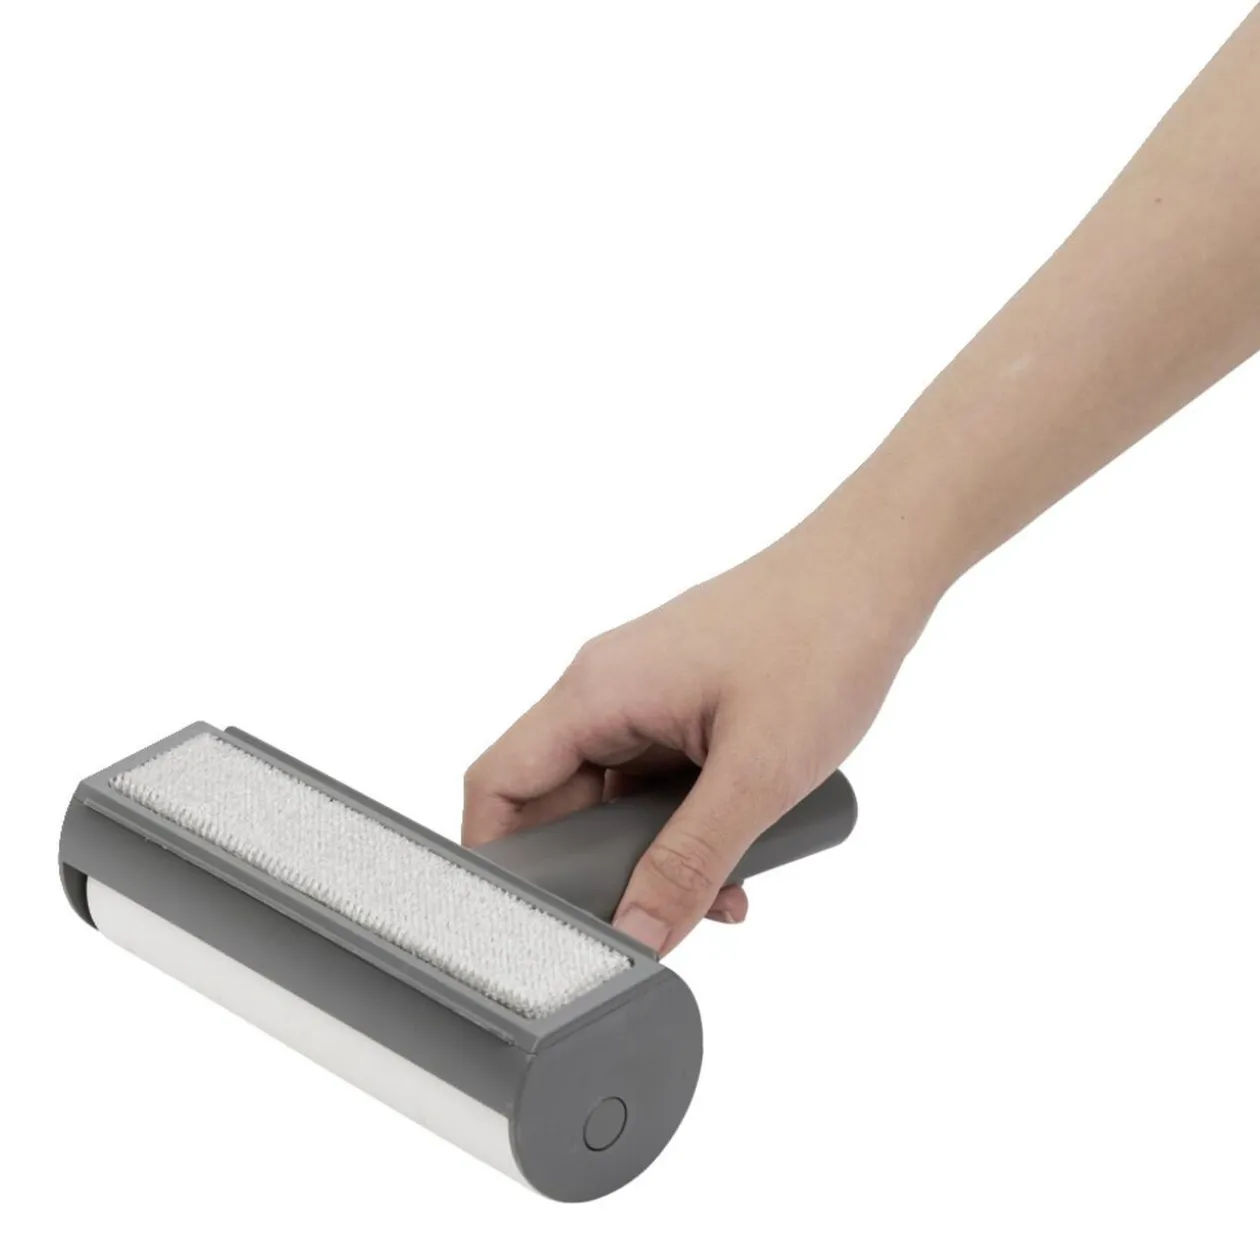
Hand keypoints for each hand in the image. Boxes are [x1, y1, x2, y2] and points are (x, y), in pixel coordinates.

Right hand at [462, 498, 940, 952]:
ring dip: (651, 854)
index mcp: (597, 692)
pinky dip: (683, 825)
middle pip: (555, 800)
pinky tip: (735, 857)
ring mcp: (643, 694)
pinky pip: (655, 779)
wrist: (876, 571)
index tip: (529, 923)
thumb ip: (691, 861)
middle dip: (596, 870)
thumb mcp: (755, 773)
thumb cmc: (821, 639)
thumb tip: (639, 935)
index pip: (500, 784)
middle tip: (647, 919)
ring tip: (715, 894)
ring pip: (612, 796)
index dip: (498, 859)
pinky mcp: (680, 702)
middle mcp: (606, 689)